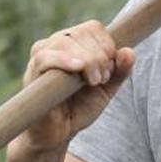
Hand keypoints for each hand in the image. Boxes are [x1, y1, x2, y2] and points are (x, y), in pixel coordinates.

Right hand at [13, 19, 134, 154]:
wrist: (58, 133)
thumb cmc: (80, 107)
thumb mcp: (107, 89)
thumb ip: (120, 71)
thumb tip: (129, 51)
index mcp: (74, 43)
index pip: (93, 27)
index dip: (107, 45)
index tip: (109, 69)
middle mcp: (55, 44)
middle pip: (81, 33)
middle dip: (99, 56)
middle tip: (101, 80)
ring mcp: (41, 56)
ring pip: (65, 41)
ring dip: (88, 61)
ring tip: (93, 82)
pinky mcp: (31, 72)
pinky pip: (45, 57)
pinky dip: (64, 60)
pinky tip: (78, 69)